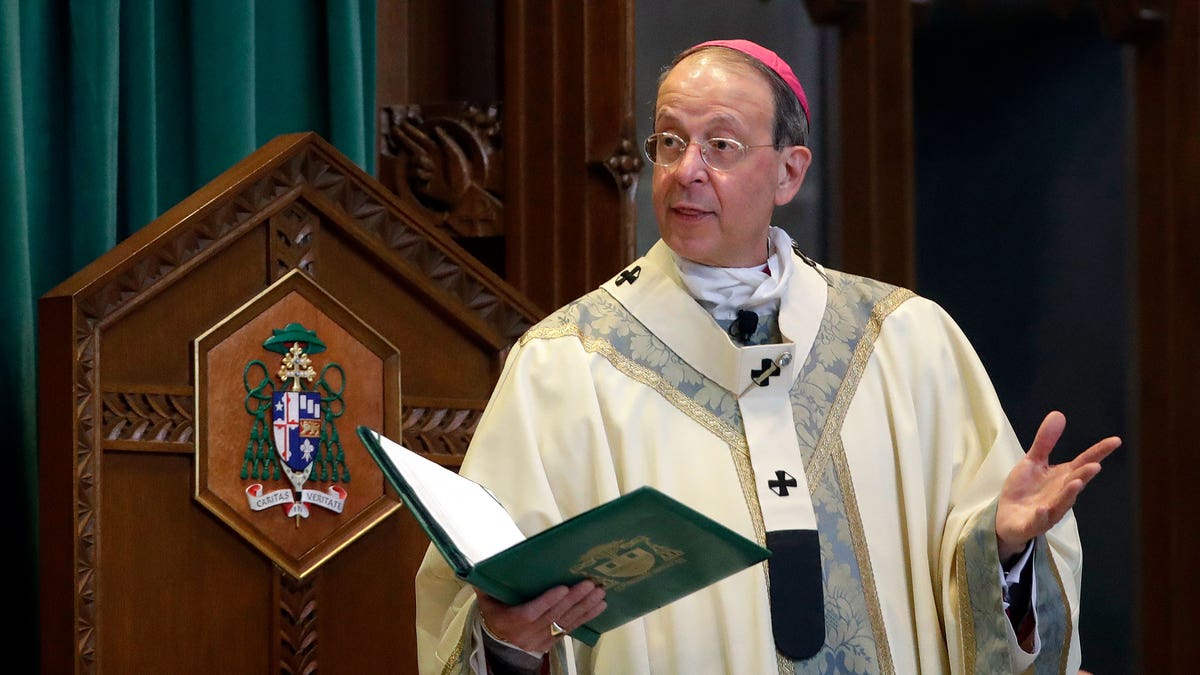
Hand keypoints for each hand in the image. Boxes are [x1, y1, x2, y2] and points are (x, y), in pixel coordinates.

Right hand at [476, 579, 606, 653]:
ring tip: (600, 594)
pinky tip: (600, 607)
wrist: (498, 644)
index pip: (530, 613)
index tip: (562, 588)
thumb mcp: (487, 601)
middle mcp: (526, 634)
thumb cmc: (495, 615)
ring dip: (584, 608)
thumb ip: (487, 585)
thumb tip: (484, 565)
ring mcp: (541, 640)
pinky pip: (570, 629)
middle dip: (573, 600)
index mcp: (509, 621)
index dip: (547, 601)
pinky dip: (586, 617)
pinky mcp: (551, 643)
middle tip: (590, 584)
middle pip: (553, 616)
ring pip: (565, 623)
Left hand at [995, 411, 1120, 562]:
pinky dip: (1042, 516)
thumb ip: (1045, 441)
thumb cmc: (1025, 490)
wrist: (1007, 519)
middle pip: (1075, 483)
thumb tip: (1058, 414)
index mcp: (1062, 477)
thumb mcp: (1032, 461)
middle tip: (1095, 465)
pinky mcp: (1032, 524)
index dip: (1099, 452)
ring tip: (1077, 483)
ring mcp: (1048, 511)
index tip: (1116, 440)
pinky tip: (1043, 509)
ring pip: (1062, 503)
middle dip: (1085, 475)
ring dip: (1069, 494)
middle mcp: (1060, 494)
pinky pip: (1038, 521)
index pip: (1084, 462)